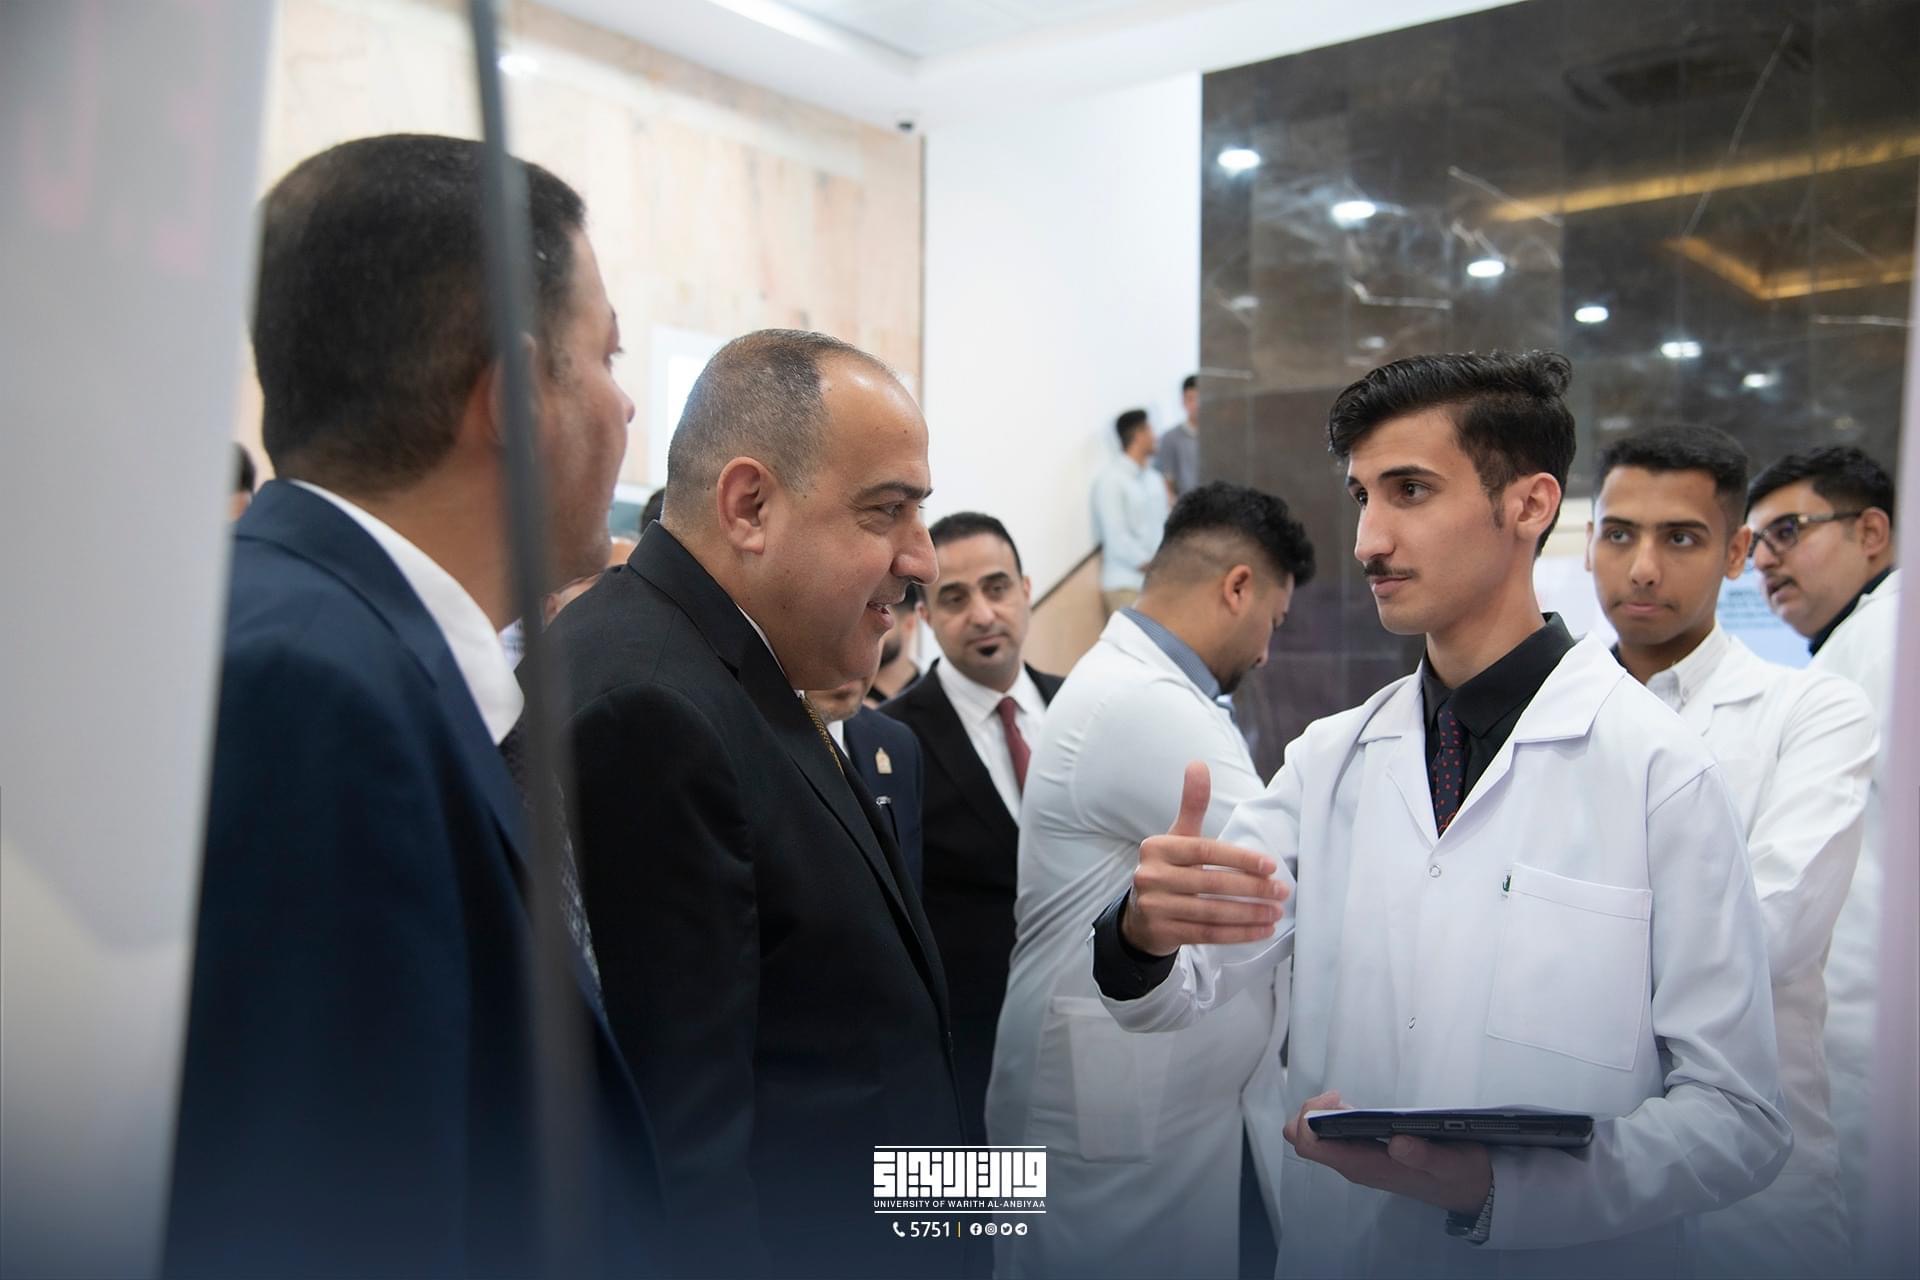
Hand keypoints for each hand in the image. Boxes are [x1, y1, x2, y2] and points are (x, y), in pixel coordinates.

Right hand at [1119, 762, 1288, 955]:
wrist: (1139, 917)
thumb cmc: (1169, 869)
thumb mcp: (1178, 836)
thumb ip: (1192, 805)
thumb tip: (1198, 763)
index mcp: (1157, 848)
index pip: (1205, 851)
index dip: (1240, 859)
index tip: (1271, 865)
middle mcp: (1151, 876)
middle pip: (1211, 883)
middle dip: (1252, 889)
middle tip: (1282, 891)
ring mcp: (1155, 907)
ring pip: (1212, 911)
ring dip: (1250, 914)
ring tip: (1276, 912)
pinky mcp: (1162, 933)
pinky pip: (1208, 933)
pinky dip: (1238, 934)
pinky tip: (1261, 930)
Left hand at [1282, 1091, 1492, 1214]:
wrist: (1470, 1190)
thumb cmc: (1459, 1175)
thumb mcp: (1450, 1164)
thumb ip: (1424, 1156)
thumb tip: (1397, 1143)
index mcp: (1365, 1168)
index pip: (1310, 1146)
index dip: (1311, 1119)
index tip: (1337, 1099)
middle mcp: (1355, 1165)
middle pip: (1306, 1140)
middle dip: (1312, 1112)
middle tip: (1339, 1096)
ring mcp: (1359, 1159)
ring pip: (1317, 1138)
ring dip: (1322, 1114)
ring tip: (1344, 1099)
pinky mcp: (1366, 1152)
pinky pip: (1335, 1136)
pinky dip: (1334, 1117)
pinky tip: (1351, 1107)